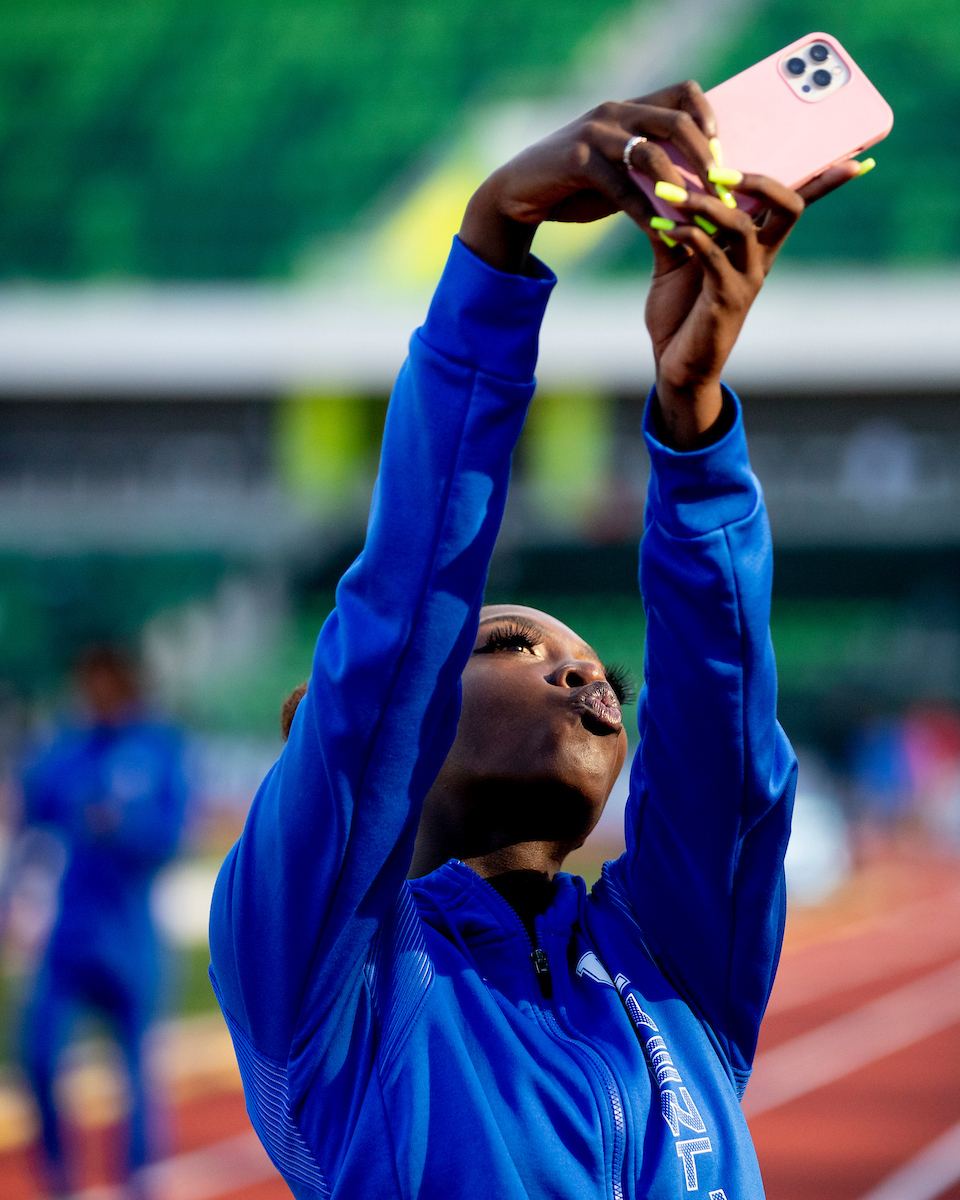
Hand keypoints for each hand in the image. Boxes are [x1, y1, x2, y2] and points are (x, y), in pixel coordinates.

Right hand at [459, 81, 717, 274]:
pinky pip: (623, 187)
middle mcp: (615, 112)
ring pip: (653, 151)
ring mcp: (595, 134)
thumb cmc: (575, 186)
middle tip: (722, 189)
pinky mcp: (578, 161)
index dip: (709, 118)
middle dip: (705, 157)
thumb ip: (651, 171)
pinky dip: (646, 211)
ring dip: (681, 184)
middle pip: (677, 120)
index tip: (722, 154)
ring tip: (699, 211)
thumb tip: (698, 187)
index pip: (683, 93)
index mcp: (629, 108)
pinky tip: (662, 230)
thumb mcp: (619, 173)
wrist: (518, 194)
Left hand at [645, 158, 862, 447]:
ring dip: (709, 205)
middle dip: (760, 181)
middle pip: (788, 207)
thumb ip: (675, 227)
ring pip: (745, 226)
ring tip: (674, 197)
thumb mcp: (675, 264)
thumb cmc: (680, 314)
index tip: (855, 157)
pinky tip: (666, 230)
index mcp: (757, 247)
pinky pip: (714, 256)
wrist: (677, 368)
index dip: (825, 182)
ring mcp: (747, 279)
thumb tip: (659, 189)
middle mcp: (761, 260)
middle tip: (716, 169)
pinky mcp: (727, 298)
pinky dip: (689, 236)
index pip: (796, 206)